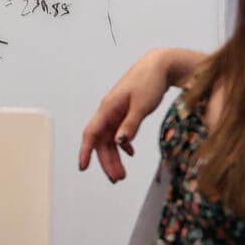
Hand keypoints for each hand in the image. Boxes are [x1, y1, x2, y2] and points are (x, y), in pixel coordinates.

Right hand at [78, 49, 180, 182]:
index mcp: (108, 109)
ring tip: (123, 172)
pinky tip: (130, 153)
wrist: (161, 65)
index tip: (83, 167)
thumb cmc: (149, 81)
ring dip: (115, 156)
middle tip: (117, 178)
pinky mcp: (126, 111)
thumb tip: (119, 142)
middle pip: (102, 141)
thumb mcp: (141, 105)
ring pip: (111, 139)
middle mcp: (109, 112)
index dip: (86, 151)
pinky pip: (119, 132)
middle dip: (107, 161)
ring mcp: (117, 112)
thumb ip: (130, 124)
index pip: (91, 133)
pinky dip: (123, 144)